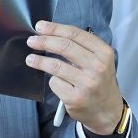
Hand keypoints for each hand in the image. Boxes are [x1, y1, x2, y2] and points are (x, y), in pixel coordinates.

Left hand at [26, 22, 123, 137]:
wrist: (107, 110)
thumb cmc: (98, 81)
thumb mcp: (99, 60)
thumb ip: (81, 47)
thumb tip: (50, 33)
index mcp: (104, 53)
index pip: (75, 34)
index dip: (55, 28)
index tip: (39, 26)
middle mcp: (98, 67)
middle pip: (64, 47)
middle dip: (44, 41)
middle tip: (31, 41)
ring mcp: (87, 83)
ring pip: (56, 65)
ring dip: (39, 61)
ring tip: (30, 59)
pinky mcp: (76, 98)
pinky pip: (55, 83)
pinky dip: (52, 81)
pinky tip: (55, 82)